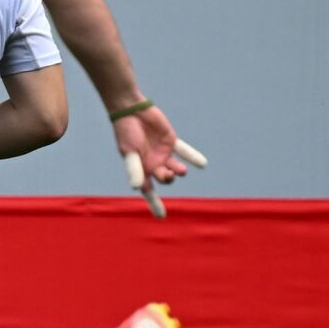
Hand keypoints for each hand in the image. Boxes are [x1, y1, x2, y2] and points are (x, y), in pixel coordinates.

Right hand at [112, 103, 207, 218]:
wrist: (132, 110)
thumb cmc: (126, 132)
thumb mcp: (129, 152)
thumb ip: (134, 169)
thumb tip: (138, 188)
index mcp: (140, 169)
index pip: (148, 190)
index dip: (155, 203)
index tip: (161, 217)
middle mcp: (153, 163)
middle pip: (164, 178)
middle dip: (167, 179)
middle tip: (167, 175)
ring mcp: (163, 153)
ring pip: (174, 168)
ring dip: (178, 171)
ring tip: (181, 171)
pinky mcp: (171, 141)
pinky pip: (184, 151)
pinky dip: (192, 157)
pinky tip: (203, 164)